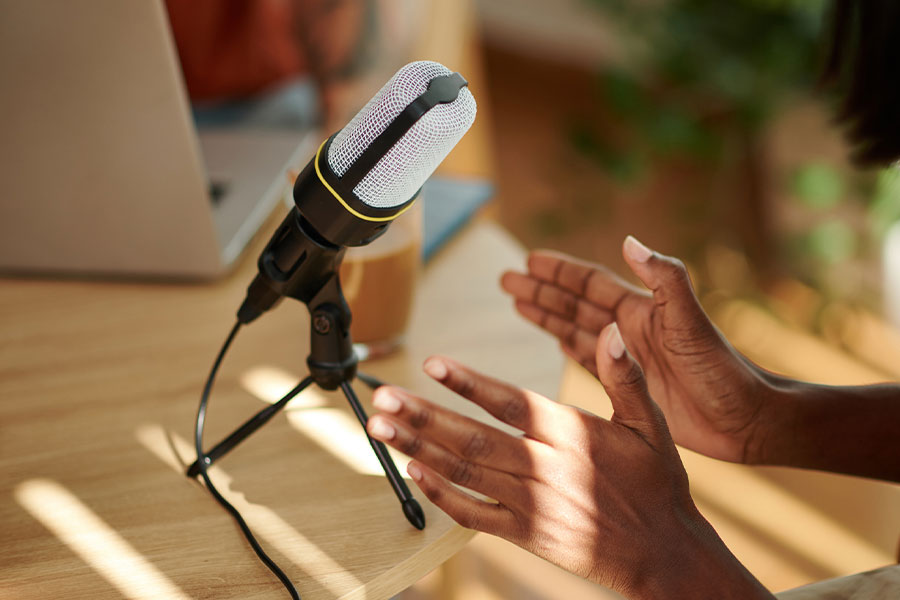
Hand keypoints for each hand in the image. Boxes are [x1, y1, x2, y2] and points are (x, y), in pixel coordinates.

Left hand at [366, 325, 770, 598]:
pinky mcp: (526, 534)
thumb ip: (624, 375)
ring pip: (464, 473)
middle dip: (422, 416)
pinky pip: (474, 514)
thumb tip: (612, 329)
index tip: (431, 362)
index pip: (510, 402)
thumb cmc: (657, 483)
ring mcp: (532, 504)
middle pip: (473, 438)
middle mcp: (546, 467)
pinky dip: (441, 495)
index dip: (468, 382)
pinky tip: (412, 472)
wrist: (664, 553)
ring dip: (418, 448)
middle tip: (381, 397)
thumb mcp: (651, 423)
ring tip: (380, 428)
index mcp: (572, 434)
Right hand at [500, 236, 772, 463]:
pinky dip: (566, 346)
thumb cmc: (722, 371)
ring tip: (516, 303)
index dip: (559, 271)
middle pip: (573, 303)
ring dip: (546, 315)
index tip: (529, 260)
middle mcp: (628, 329)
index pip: (589, 284)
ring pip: (575, 328)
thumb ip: (664, 281)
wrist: (743, 419)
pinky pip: (586, 359)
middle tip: (506, 279)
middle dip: (541, 290)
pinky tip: (552, 338)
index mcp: (640, 310)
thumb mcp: (690, 323)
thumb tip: (629, 241)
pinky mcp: (626, 383)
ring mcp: (625, 356)